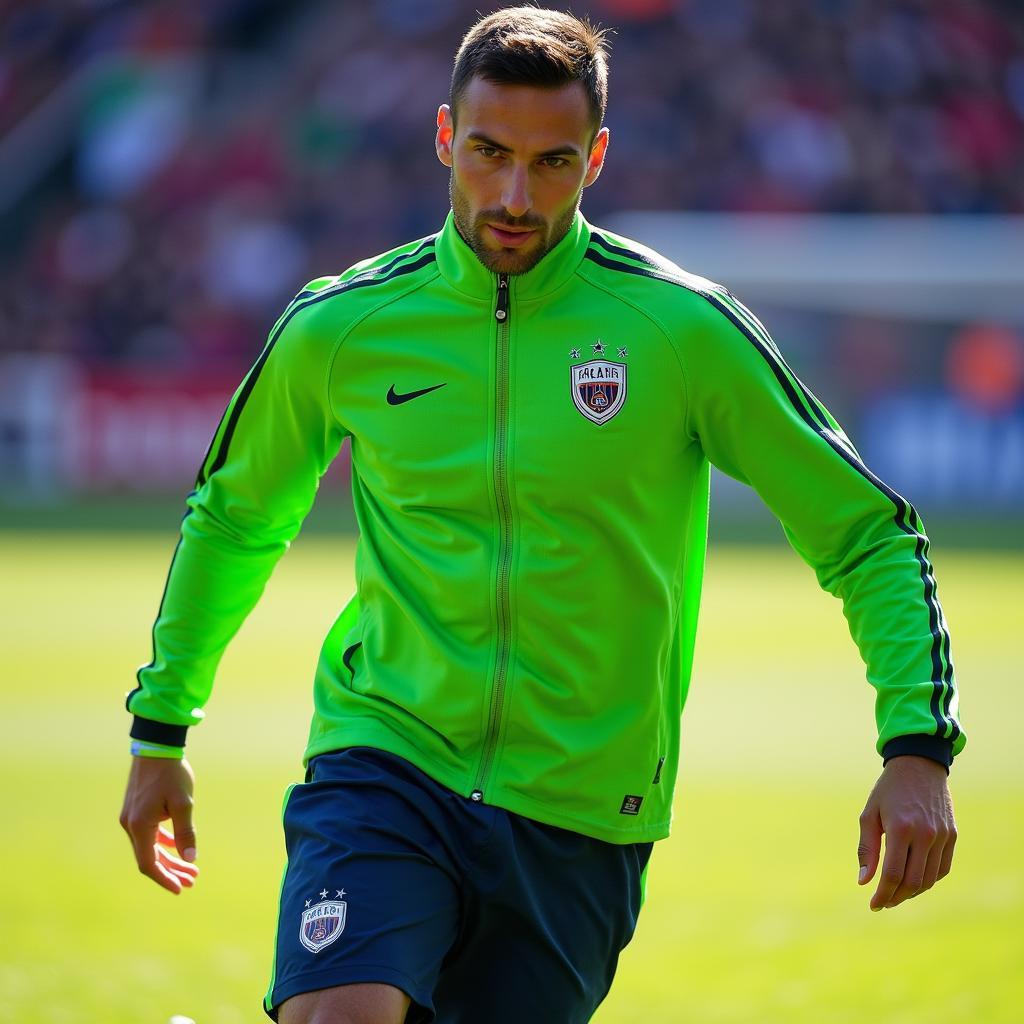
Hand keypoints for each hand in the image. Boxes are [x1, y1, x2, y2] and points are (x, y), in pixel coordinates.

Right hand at [119, 756, 199, 893]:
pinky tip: (178, 847)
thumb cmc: (171, 774)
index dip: (164, 879)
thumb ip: (185, 832)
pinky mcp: (136, 809)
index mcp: (139, 826)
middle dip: (172, 871)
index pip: (148, 864)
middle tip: (193, 880)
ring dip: (170, 857)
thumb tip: (190, 858)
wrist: (156, 747)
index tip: (181, 889)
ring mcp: (132, 817)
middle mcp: (130, 825)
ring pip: (150, 846)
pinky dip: (163, 842)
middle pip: (150, 857)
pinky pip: (149, 833)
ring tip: (191, 868)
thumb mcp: (183, 804)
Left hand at [857, 755, 955, 910]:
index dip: (883, 894)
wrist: (919, 765)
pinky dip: (928, 880)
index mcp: (900, 828)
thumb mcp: (869, 814)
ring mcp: (942, 836)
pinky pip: (942, 869)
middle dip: (896, 897)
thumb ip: (866, 849)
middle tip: (883, 902)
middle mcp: (925, 834)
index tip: (873, 904)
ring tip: (896, 894)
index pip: (893, 874)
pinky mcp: (952, 836)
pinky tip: (914, 881)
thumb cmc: (888, 790)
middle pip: (913, 882)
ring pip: (929, 879)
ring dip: (912, 892)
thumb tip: (864, 881)